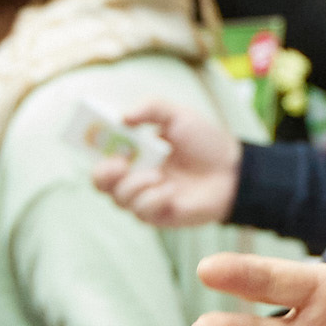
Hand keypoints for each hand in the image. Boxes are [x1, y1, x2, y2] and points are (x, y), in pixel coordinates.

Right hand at [95, 96, 238, 228]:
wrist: (233, 171)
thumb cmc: (205, 142)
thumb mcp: (178, 115)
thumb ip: (151, 108)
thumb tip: (122, 117)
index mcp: (133, 151)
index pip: (101, 152)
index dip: (91, 146)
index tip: (95, 138)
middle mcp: (133, 176)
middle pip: (99, 182)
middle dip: (104, 174)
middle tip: (119, 164)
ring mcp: (144, 197)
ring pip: (119, 199)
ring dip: (136, 185)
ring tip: (158, 175)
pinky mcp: (157, 216)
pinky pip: (141, 212)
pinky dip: (154, 199)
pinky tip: (171, 191)